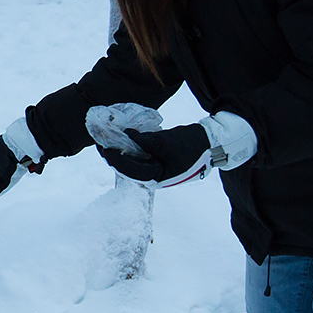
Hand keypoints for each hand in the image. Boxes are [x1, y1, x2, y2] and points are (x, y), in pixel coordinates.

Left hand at [98, 123, 213, 187]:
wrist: (212, 143)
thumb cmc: (193, 144)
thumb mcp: (168, 141)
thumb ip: (147, 140)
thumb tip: (127, 134)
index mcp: (158, 178)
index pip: (131, 170)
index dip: (116, 159)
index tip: (104, 148)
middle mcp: (155, 178)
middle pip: (129, 169)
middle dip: (114, 157)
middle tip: (100, 143)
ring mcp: (157, 171)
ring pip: (133, 163)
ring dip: (121, 152)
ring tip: (107, 141)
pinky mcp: (159, 163)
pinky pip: (140, 158)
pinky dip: (131, 149)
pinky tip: (122, 140)